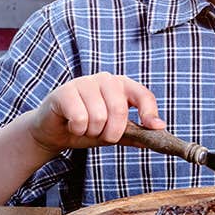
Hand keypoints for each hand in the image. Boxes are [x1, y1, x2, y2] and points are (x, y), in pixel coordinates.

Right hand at [28, 72, 163, 153]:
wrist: (55, 131)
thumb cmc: (87, 128)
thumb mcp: (114, 133)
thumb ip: (135, 133)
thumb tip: (159, 132)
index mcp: (122, 86)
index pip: (143, 95)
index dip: (150, 112)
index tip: (154, 127)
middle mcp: (106, 79)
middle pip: (120, 110)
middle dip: (112, 132)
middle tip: (101, 135)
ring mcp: (85, 82)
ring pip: (99, 117)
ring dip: (91, 132)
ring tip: (83, 127)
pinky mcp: (65, 91)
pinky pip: (80, 117)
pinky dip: (77, 129)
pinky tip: (71, 124)